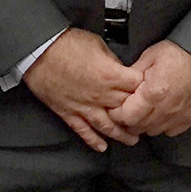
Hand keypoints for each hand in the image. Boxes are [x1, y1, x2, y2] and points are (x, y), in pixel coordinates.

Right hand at [22, 28, 143, 150]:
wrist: (39, 52)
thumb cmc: (68, 44)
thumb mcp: (98, 45)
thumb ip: (113, 62)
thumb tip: (121, 71)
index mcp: (111, 76)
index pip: (138, 88)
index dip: (147, 90)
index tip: (152, 92)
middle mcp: (101, 95)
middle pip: (127, 110)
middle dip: (139, 116)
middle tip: (148, 121)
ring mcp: (84, 107)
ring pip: (108, 126)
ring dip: (122, 135)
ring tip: (133, 140)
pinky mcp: (68, 113)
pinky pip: (83, 131)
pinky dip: (93, 140)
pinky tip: (102, 147)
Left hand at [109, 41, 190, 137]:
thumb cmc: (180, 53)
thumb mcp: (150, 56)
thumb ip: (132, 74)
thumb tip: (119, 86)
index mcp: (153, 92)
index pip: (126, 117)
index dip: (117, 114)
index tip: (116, 108)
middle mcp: (166, 109)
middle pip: (138, 128)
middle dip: (129, 120)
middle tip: (128, 109)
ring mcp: (180, 116)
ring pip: (153, 132)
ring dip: (145, 124)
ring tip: (145, 110)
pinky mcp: (190, 119)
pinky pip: (170, 131)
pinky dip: (163, 125)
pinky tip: (162, 113)